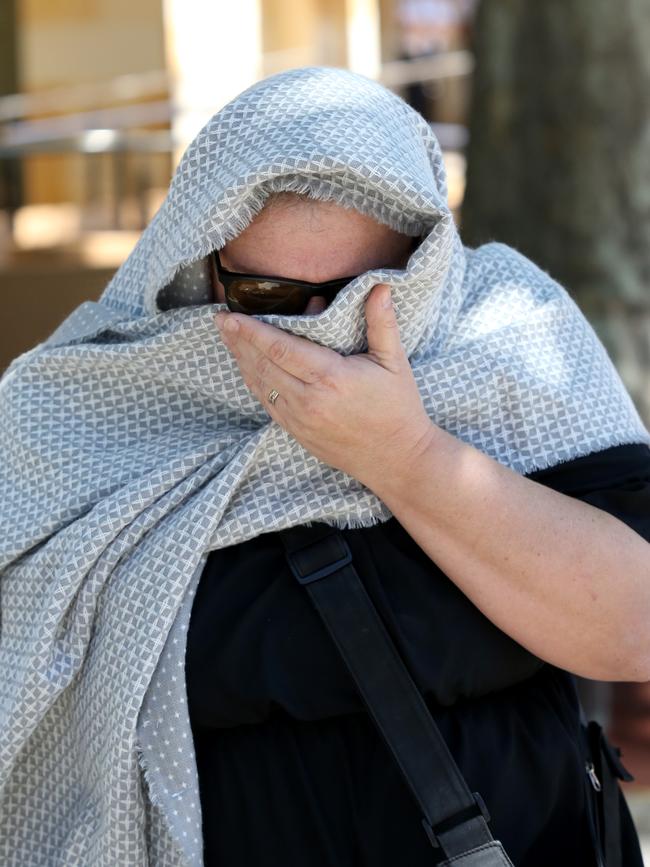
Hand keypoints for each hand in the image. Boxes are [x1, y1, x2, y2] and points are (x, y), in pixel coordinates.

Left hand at [213, 283, 435, 490]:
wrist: (396, 459)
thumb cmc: (398, 409)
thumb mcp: (395, 363)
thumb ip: (382, 324)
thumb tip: (381, 286)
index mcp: (330, 377)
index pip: (279, 348)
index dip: (251, 331)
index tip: (230, 316)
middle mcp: (309, 400)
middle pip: (262, 364)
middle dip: (237, 341)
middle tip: (219, 320)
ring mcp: (300, 419)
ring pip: (260, 385)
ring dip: (241, 360)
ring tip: (227, 339)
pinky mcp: (297, 433)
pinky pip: (266, 404)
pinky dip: (253, 383)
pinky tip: (246, 369)